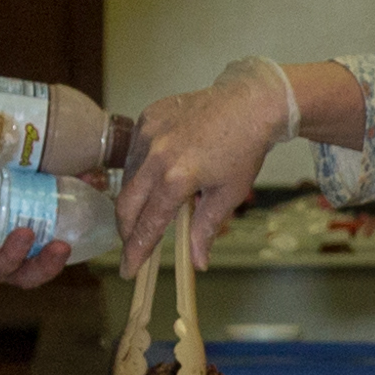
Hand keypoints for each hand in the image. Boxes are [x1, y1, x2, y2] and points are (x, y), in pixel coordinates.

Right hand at [116, 59, 293, 269]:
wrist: (249, 103)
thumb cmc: (244, 150)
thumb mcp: (228, 194)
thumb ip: (205, 229)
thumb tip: (197, 263)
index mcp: (177, 178)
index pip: (148, 224)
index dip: (136, 251)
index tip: (127, 270)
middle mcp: (156, 155)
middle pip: (126, 204)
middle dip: (126, 231)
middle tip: (132, 246)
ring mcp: (148, 133)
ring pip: (128, 177)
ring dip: (134, 199)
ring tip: (151, 208)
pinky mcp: (147, 118)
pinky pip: (134, 152)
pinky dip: (140, 170)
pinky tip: (156, 175)